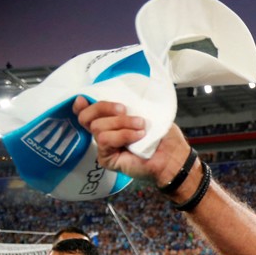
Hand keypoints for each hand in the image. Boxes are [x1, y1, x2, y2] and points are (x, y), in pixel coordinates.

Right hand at [73, 97, 191, 185]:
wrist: (174, 156)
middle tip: (124, 110)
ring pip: (98, 127)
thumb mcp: (146, 113)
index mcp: (110, 121)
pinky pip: (105, 140)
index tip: (84, 99)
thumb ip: (129, 105)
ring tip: (141, 127)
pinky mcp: (107, 159)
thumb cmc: (163, 135)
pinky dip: (123, 135)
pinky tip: (138, 137)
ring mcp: (104, 147)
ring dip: (121, 123)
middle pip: (86, 116)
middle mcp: (104, 133)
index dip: (81, 105)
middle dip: (104, 108)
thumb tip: (117, 96)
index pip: (85, 112)